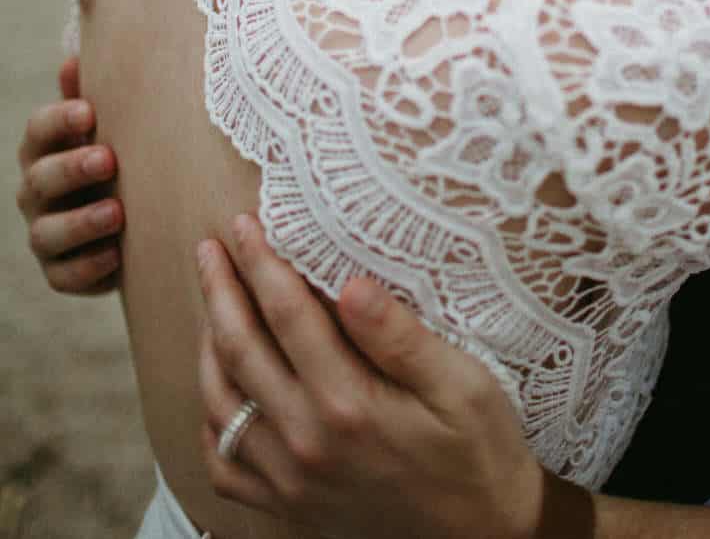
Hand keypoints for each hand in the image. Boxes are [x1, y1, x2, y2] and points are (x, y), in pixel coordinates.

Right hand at [15, 57, 122, 293]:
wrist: (134, 215)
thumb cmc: (118, 155)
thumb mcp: (109, 125)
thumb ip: (90, 97)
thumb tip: (72, 59)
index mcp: (44, 149)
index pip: (38, 130)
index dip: (58, 120)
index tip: (89, 112)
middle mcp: (36, 192)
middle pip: (40, 179)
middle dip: (72, 169)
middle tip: (109, 160)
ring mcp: (44, 233)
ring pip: (47, 233)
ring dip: (81, 223)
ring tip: (118, 212)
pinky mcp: (60, 272)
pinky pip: (64, 276)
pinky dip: (89, 267)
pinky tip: (117, 254)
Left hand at [197, 215, 545, 538]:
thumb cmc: (480, 453)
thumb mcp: (462, 385)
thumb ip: (400, 336)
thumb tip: (352, 282)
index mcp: (348, 404)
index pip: (287, 314)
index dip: (261, 264)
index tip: (244, 225)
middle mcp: (307, 442)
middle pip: (241, 351)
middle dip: (220, 291)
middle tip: (209, 248)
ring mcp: (291, 480)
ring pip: (221, 403)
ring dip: (207, 346)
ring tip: (211, 302)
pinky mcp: (288, 506)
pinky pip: (225, 463)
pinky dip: (211, 420)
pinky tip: (222, 388)